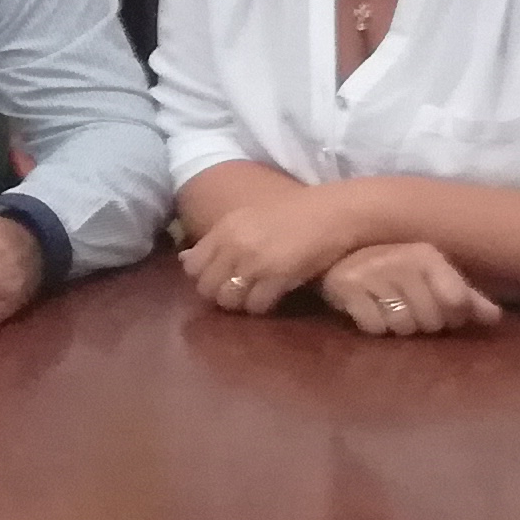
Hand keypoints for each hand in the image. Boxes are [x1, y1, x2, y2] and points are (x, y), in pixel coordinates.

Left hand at [177, 180, 364, 315]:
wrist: (335, 213)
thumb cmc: (296, 214)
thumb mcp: (249, 219)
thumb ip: (218, 240)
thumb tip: (184, 260)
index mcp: (225, 227)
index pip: (192, 266)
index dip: (204, 278)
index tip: (222, 279)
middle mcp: (234, 244)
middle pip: (207, 288)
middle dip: (222, 295)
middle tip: (242, 292)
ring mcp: (254, 261)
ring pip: (229, 301)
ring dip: (241, 304)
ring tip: (258, 295)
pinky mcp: (276, 276)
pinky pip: (255, 306)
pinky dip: (263, 306)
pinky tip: (275, 296)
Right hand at [314, 241, 497, 338]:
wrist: (337, 251)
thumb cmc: (394, 267)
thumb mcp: (431, 275)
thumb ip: (466, 296)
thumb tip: (495, 319)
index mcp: (426, 254)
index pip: (456, 301)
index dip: (453, 316)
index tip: (443, 310)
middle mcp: (400, 260)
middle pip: (430, 320)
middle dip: (423, 322)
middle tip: (409, 308)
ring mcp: (372, 273)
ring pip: (402, 326)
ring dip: (397, 325)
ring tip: (388, 307)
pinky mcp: (346, 287)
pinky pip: (373, 326)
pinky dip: (373, 324)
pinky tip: (368, 308)